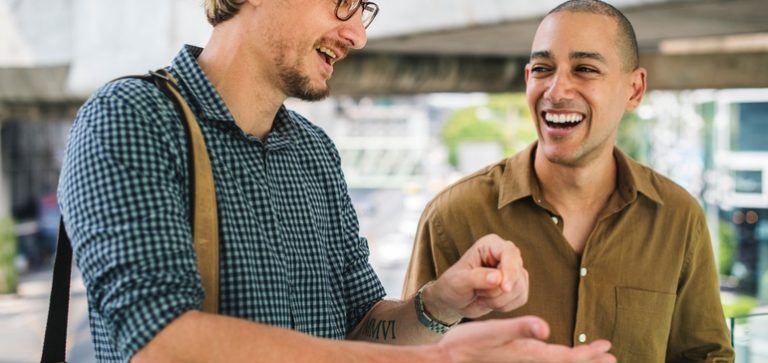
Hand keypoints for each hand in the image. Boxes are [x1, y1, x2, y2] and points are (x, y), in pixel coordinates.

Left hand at [425, 234, 528, 320]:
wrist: (454, 300)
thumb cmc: (453, 285)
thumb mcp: (459, 281)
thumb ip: (477, 277)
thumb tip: (498, 278)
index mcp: (491, 244)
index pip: (509, 252)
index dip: (510, 270)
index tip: (504, 288)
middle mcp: (506, 254)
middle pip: (517, 273)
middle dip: (497, 291)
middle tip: (477, 293)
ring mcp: (515, 271)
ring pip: (519, 288)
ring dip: (498, 300)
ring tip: (480, 296)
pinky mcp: (519, 287)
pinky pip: (521, 299)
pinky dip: (504, 306)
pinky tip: (489, 302)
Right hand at [438, 316, 615, 362]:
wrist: (446, 358)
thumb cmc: (468, 343)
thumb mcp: (494, 331)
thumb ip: (521, 328)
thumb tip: (547, 329)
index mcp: (528, 353)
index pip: (566, 357)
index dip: (588, 355)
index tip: (608, 349)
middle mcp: (527, 360)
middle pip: (564, 362)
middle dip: (588, 360)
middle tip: (611, 356)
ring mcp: (519, 361)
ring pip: (554, 362)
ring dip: (574, 359)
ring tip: (590, 356)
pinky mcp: (512, 358)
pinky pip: (541, 361)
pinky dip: (555, 358)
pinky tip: (552, 352)